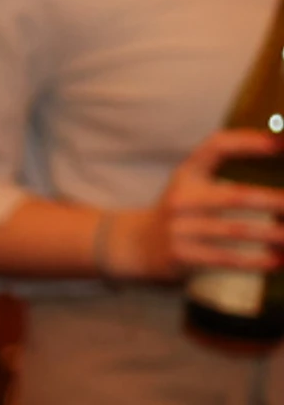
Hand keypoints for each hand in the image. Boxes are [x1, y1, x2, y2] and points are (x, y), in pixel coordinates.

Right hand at [107, 129, 283, 280]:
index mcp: (187, 174)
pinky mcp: (182, 256)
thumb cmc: (179, 211)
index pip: (216, 147)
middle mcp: (182, 198)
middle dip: (273, 201)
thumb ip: (223, 168)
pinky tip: (277, 261)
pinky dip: (256, 261)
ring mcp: (180, 228)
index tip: (279, 143)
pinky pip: (226, 259)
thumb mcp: (190, 182)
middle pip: (235, 196)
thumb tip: (275, 155)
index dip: (247, 142)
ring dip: (273, 235)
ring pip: (236, 231)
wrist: (134, 245)